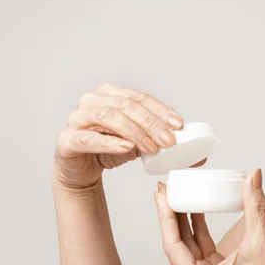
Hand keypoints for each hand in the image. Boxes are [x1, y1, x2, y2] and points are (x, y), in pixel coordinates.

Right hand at [53, 83, 189, 191]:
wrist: (80, 170)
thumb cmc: (108, 150)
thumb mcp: (138, 144)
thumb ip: (159, 142)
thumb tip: (196, 156)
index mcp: (110, 93)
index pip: (139, 98)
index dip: (160, 110)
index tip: (178, 125)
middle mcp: (92, 100)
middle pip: (126, 105)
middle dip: (151, 122)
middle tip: (169, 140)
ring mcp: (77, 117)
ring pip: (108, 117)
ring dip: (134, 132)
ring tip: (152, 147)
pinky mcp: (67, 139)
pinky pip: (89, 138)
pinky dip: (110, 142)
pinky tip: (127, 148)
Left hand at [153, 169, 264, 264]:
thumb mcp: (260, 243)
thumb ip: (255, 207)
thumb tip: (253, 177)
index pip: (172, 245)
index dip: (166, 217)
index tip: (162, 195)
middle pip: (175, 243)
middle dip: (170, 215)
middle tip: (166, 189)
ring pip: (187, 244)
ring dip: (183, 220)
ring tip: (178, 195)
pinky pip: (200, 247)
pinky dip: (197, 228)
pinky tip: (196, 210)